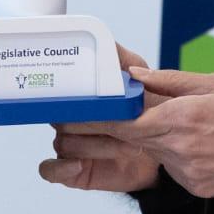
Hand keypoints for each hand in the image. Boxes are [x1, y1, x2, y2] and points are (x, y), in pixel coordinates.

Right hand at [40, 46, 163, 191]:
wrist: (162, 150)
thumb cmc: (146, 111)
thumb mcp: (138, 79)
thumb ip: (121, 61)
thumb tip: (107, 43)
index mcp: (79, 97)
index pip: (58, 92)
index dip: (66, 94)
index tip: (85, 97)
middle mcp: (69, 119)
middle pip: (60, 118)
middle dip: (92, 123)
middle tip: (121, 124)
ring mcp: (70, 144)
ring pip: (64, 143)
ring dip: (95, 146)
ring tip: (129, 145)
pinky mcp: (73, 170)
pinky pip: (50, 170)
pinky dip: (59, 168)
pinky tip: (78, 165)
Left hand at [54, 68, 213, 197]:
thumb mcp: (212, 82)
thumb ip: (168, 81)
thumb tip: (134, 76)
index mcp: (181, 119)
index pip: (125, 122)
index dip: (99, 118)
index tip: (78, 112)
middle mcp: (179, 149)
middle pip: (131, 140)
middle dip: (112, 129)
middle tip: (88, 120)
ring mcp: (186, 172)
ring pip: (153, 152)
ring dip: (151, 139)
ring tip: (175, 124)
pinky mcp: (195, 186)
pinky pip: (172, 167)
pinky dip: (172, 153)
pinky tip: (195, 143)